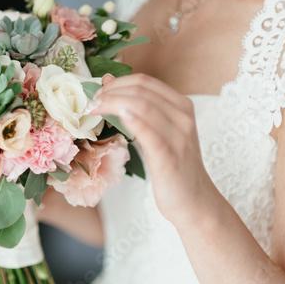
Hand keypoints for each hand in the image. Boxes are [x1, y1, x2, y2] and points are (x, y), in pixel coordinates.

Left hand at [90, 74, 216, 225]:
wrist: (194, 201)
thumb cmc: (172, 166)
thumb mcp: (158, 132)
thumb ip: (138, 109)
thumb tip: (107, 81)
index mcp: (181, 106)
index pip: (144, 82)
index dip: (116, 83)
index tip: (96, 93)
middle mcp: (183, 116)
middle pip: (141, 91)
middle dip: (110, 93)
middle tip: (90, 102)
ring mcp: (179, 136)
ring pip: (143, 106)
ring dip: (112, 104)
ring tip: (94, 109)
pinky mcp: (170, 157)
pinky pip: (151, 133)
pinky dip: (134, 121)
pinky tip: (119, 116)